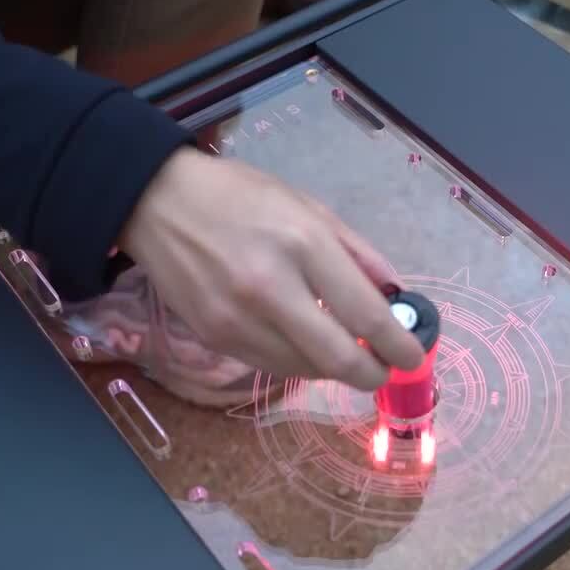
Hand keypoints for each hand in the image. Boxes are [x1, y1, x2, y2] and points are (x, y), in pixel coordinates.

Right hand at [117, 147, 424, 390]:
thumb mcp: (308, 207)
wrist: (156, 202)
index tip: (413, 355)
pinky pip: (271, 366)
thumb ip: (356, 253)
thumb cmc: (240, 196)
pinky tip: (305, 345)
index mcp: (303, 243)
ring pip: (305, 370)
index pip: (365, 312)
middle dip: (371, 373)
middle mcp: (271, 287)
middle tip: (383, 370)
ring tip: (345, 351)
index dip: (398, 344)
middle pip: (338, 358)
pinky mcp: (215, 338)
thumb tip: (393, 296)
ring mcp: (239, 319)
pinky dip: (298, 363)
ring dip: (333, 369)